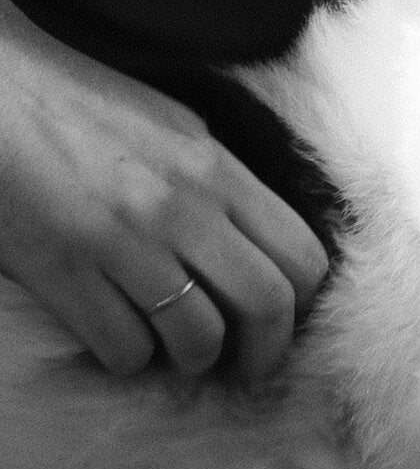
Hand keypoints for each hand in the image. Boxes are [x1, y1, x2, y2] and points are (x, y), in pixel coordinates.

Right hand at [0, 4, 329, 381]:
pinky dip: (130, 358)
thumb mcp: (170, 124)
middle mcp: (180, 207)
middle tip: (248, 365)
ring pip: (197, 337)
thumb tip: (259, 236)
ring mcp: (123, 243)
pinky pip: (124, 348)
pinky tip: (122, 337)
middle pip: (265, 303)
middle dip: (265, 350)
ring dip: (194, 358)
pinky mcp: (66, 274)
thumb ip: (218, 179)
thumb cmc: (77, 104)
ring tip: (180, 351)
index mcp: (213, 166)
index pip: (300, 252)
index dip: (304, 302)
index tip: (287, 319)